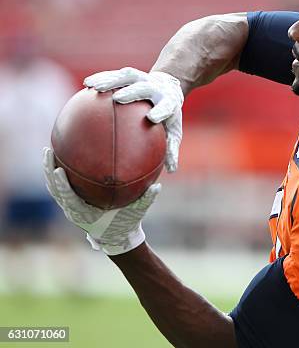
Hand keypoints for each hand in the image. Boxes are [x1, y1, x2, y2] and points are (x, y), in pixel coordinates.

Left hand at [43, 147, 160, 254]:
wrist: (117, 237)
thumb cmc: (126, 224)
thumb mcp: (138, 212)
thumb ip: (147, 199)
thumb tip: (158, 186)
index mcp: (85, 214)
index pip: (68, 197)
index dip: (61, 183)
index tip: (58, 169)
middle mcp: (74, 211)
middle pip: (55, 190)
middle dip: (49, 170)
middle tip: (49, 151)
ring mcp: (70, 208)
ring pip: (54, 189)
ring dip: (49, 171)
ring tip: (49, 151)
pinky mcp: (72, 204)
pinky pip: (61, 188)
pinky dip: (58, 175)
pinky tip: (61, 159)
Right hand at [84, 67, 182, 171]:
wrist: (168, 88)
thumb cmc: (169, 117)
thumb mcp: (173, 132)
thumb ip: (172, 148)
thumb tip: (171, 170)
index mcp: (169, 102)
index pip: (166, 106)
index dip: (160, 110)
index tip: (152, 118)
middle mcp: (156, 88)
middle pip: (144, 87)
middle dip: (133, 92)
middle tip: (119, 98)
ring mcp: (143, 79)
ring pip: (128, 76)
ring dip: (111, 80)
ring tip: (94, 87)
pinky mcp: (132, 75)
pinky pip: (116, 75)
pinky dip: (102, 77)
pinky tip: (87, 85)